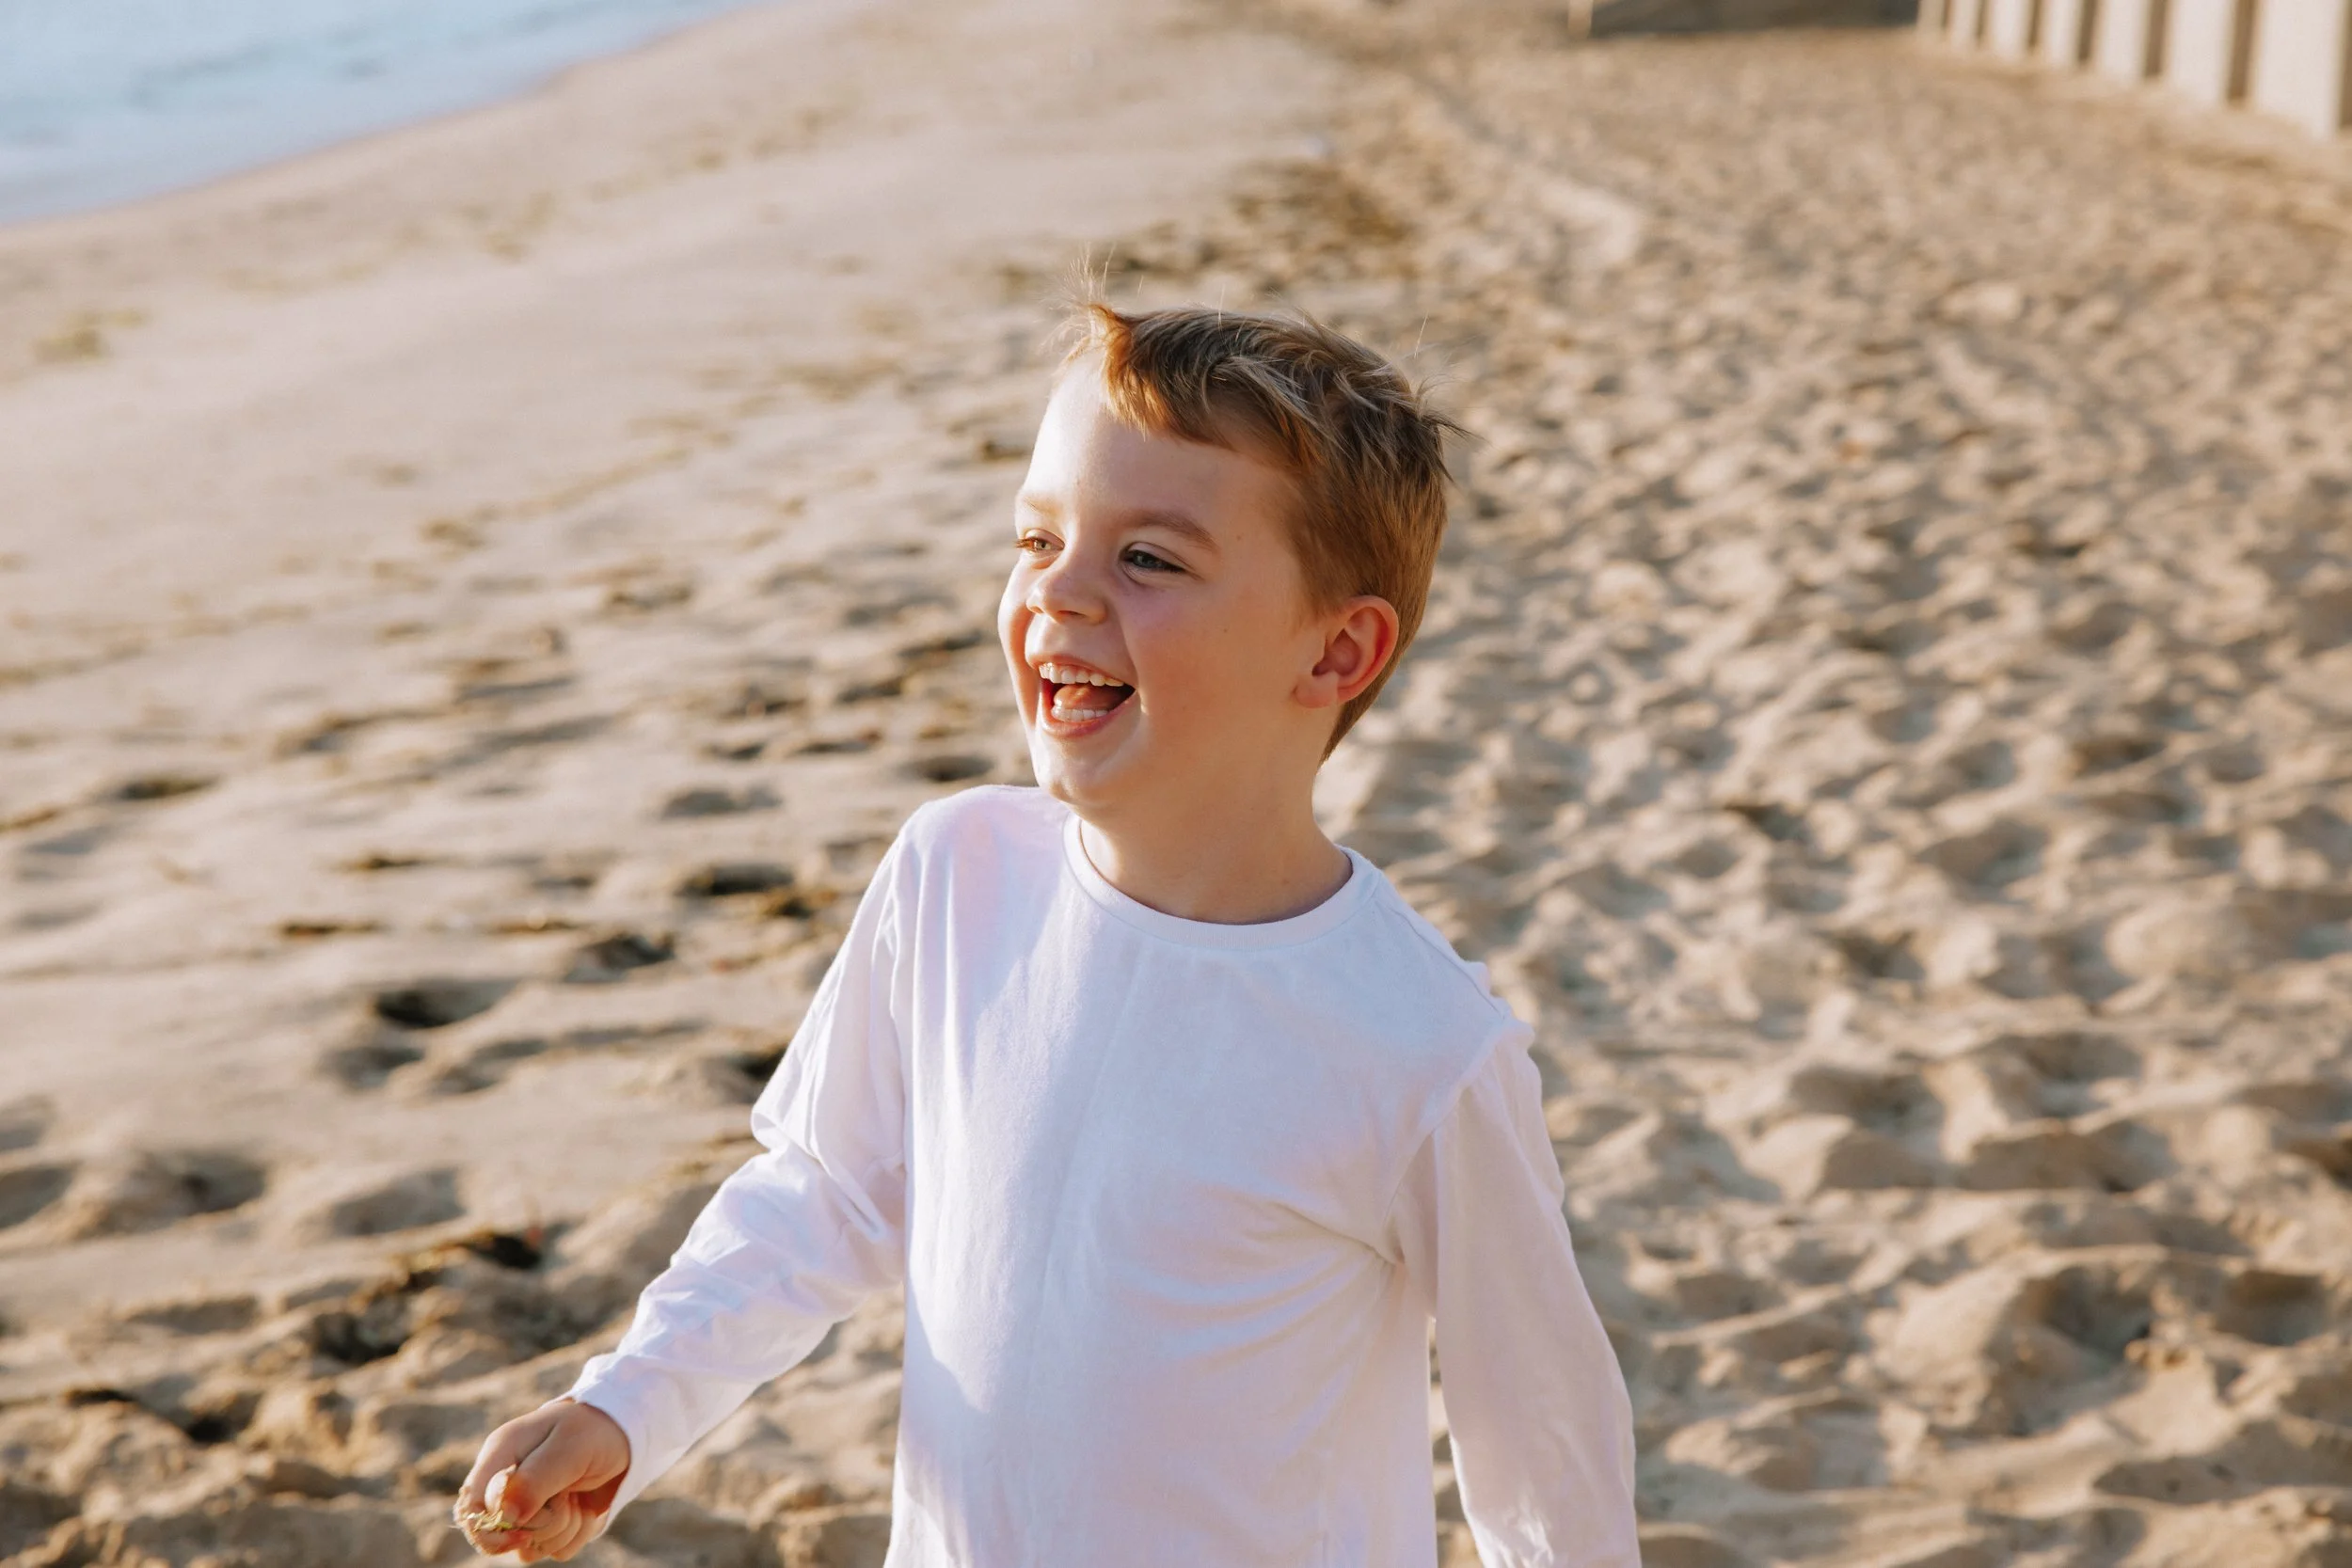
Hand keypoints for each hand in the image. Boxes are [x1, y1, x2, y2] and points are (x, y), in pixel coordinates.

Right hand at [453, 1397, 630, 1561]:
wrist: (627, 1437)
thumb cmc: (595, 1431)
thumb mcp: (570, 1447)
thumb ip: (536, 1479)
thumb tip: (505, 1516)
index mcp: (500, 1456)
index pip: (471, 1507)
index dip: (490, 1528)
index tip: (524, 1531)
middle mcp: (507, 1485)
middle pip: (499, 1535)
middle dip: (541, 1524)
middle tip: (567, 1495)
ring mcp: (527, 1508)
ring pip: (529, 1549)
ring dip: (563, 1529)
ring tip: (578, 1494)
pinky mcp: (550, 1524)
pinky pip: (556, 1550)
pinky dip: (577, 1534)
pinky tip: (586, 1506)